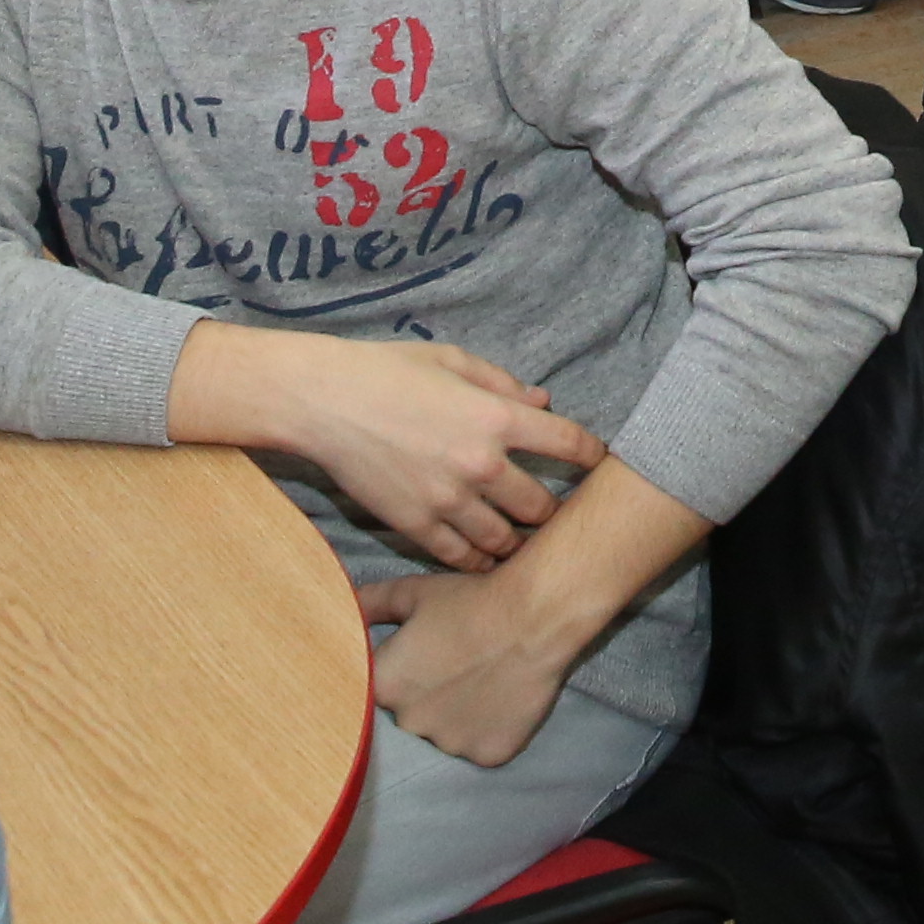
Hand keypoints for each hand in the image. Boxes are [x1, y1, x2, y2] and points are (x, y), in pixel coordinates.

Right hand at [186, 328, 602, 569]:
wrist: (324, 401)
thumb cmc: (387, 371)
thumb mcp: (453, 361)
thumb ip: (504, 384)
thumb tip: (544, 400)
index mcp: (496, 417)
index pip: (569, 445)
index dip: (592, 457)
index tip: (598, 465)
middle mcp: (481, 464)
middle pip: (540, 506)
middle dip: (552, 512)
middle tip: (555, 514)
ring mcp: (448, 500)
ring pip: (504, 541)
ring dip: (517, 543)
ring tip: (521, 542)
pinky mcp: (416, 524)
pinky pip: (460, 556)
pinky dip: (477, 561)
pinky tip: (483, 558)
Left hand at [350, 563, 594, 769]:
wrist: (535, 617)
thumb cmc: (470, 600)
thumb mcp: (413, 593)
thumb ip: (370, 604)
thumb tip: (343, 606)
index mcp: (383, 686)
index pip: (378, 692)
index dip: (404, 675)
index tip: (426, 660)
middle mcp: (409, 723)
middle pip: (412, 716)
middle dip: (429, 697)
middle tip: (458, 664)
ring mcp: (450, 744)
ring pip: (447, 734)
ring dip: (458, 716)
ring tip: (484, 679)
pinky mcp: (487, 755)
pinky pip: (481, 746)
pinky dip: (489, 729)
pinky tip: (502, 699)